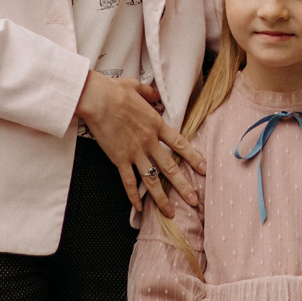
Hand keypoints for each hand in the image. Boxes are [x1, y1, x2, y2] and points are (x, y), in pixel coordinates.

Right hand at [78, 72, 202, 216]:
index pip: (180, 144)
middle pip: (170, 167)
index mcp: (156, 124)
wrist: (98, 99)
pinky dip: (134, 196)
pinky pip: (128, 181)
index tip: (203, 169)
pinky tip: (139, 207)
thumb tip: (155, 96)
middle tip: (194, 200)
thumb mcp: (137, 88)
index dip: (193, 157)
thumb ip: (149, 94)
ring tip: (170, 212)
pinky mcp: (119, 159)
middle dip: (183, 186)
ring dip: (162, 198)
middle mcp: (149, 141)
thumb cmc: (115, 91)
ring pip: (152, 179)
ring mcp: (134, 152)